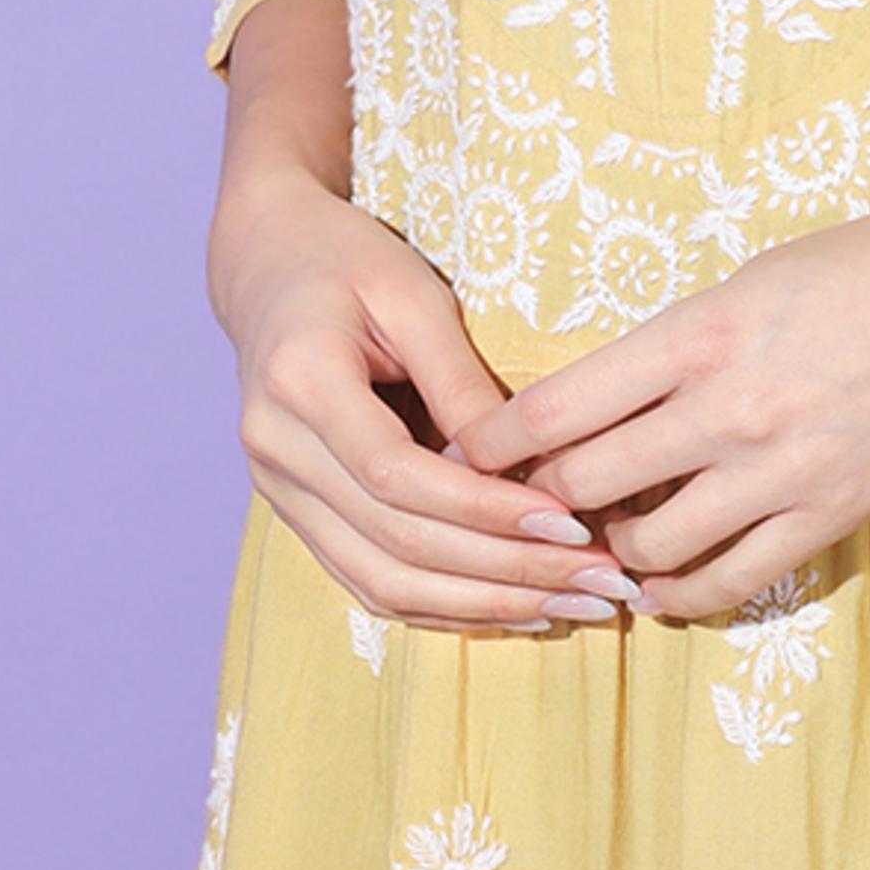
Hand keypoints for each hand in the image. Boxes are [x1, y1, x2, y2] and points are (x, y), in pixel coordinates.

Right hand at [210, 156, 642, 635]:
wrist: (268, 266)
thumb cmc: (350, 261)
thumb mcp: (415, 296)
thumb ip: (462, 383)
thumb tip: (524, 467)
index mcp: (299, 382)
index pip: (397, 476)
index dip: (486, 511)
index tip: (571, 526)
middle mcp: (277, 450)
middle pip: (395, 543)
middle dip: (506, 574)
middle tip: (600, 584)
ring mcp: (278, 491)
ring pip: (381, 582)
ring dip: (483, 606)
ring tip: (573, 607)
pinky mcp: (297, 514)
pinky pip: (369, 582)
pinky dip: (444, 606)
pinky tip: (516, 607)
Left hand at [449, 180, 869, 618]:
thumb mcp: (761, 274)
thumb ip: (683, 338)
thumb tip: (612, 393)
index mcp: (701, 330)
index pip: (557, 405)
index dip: (491, 442)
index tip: (459, 454)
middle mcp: (729, 407)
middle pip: (582, 482)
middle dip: (536, 501)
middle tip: (515, 505)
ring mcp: (782, 470)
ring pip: (645, 547)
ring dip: (607, 551)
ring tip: (595, 540)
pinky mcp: (833, 516)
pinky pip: (728, 583)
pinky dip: (678, 594)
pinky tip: (661, 585)